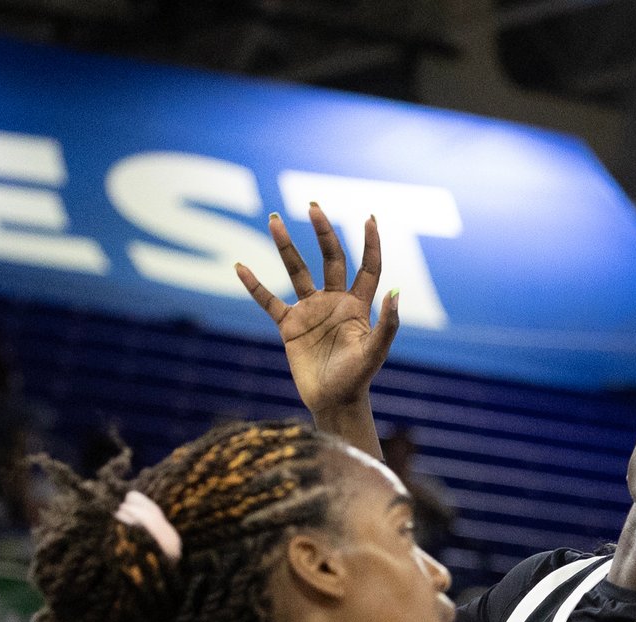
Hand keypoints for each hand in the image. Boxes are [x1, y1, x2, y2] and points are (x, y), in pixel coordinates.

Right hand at [235, 203, 398, 414]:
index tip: (369, 218)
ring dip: (285, 246)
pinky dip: (254, 286)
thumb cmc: (358, 379)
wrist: (333, 402)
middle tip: (313, 205)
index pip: (367, 266)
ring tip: (275, 220)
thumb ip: (388, 323)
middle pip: (330, 258)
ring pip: (297, 270)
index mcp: (358, 304)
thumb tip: (395, 290)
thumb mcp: (375, 352)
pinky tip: (240, 267)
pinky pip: (268, 301)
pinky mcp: (289, 326)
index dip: (370, 243)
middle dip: (323, 232)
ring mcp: (310, 311)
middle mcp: (333, 301)